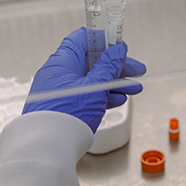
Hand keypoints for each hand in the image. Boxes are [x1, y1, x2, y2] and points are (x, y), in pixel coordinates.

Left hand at [22, 27, 146, 132]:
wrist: (49, 146)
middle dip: (117, 66)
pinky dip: (103, 96)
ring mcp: (61, 91)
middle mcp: (60, 73)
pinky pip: (87, 95)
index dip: (103, 39)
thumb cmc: (67, 114)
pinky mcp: (64, 107)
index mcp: (63, 61)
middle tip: (136, 69)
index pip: (82, 39)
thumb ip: (109, 66)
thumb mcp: (96, 86)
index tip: (120, 43)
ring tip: (134, 88)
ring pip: (92, 80)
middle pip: (92, 62)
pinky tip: (118, 100)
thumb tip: (117, 50)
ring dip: (114, 82)